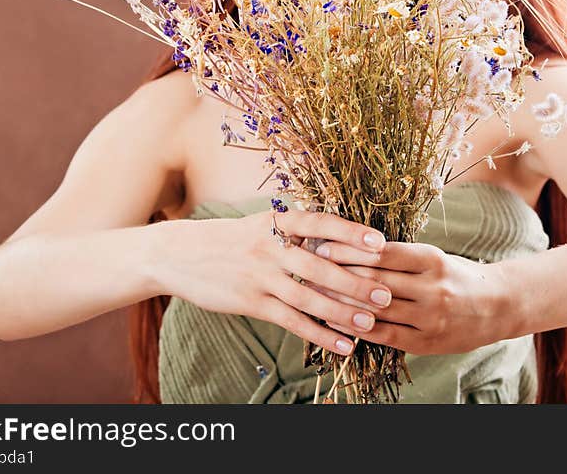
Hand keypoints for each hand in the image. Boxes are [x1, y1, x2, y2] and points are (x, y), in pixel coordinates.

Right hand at [152, 209, 393, 357]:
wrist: (180, 253)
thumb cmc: (230, 238)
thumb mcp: (261, 225)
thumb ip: (295, 232)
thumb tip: (339, 240)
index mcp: (277, 221)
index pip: (320, 224)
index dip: (351, 233)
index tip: (380, 242)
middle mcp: (270, 247)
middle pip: (320, 266)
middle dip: (356, 281)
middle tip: (387, 293)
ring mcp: (260, 276)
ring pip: (309, 298)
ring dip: (342, 313)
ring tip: (372, 324)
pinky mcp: (251, 302)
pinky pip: (292, 321)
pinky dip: (320, 334)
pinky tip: (343, 345)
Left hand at [302, 240, 517, 354]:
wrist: (496, 305)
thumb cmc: (454, 274)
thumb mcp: (431, 256)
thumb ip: (398, 255)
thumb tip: (350, 246)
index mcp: (431, 259)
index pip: (381, 253)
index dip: (349, 249)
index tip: (322, 244)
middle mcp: (432, 288)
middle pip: (375, 281)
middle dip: (338, 274)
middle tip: (310, 268)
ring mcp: (430, 318)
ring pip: (376, 310)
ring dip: (342, 303)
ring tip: (316, 295)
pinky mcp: (428, 343)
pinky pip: (386, 336)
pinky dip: (359, 329)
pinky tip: (339, 322)